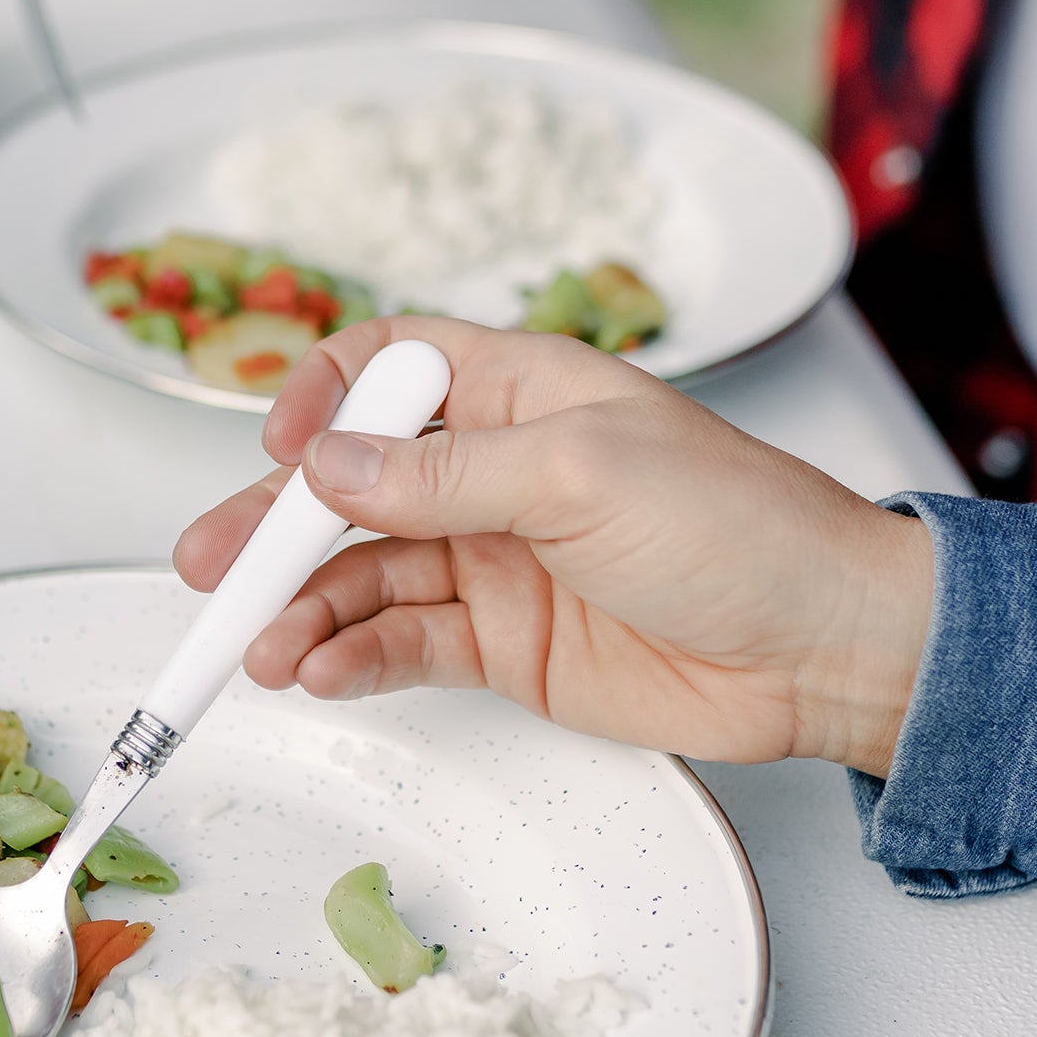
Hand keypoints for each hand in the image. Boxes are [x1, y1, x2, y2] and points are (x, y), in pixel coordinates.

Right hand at [174, 319, 934, 775]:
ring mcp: (494, 560)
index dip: (319, 397)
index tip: (280, 447)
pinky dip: (352, 657)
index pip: (386, 366)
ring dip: (304, 607)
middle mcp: (494, 471)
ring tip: (261, 648)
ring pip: (365, 575)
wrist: (823, 647)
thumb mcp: (582, 472)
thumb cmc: (741, 527)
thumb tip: (327, 467)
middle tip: (213, 573)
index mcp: (518, 390)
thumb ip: (444, 476)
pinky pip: (403, 644)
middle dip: (274, 528)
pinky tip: (318, 669)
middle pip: (350, 486)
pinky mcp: (505, 644)